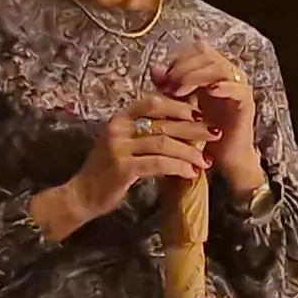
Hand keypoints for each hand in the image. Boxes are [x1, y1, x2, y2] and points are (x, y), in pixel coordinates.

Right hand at [65, 93, 209, 214]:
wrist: (83, 195)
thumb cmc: (108, 171)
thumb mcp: (125, 144)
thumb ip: (146, 131)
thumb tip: (181, 124)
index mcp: (121, 118)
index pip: (154, 102)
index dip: (180, 106)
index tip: (201, 116)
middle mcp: (119, 127)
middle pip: (164, 121)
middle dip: (193, 128)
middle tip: (214, 134)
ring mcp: (119, 146)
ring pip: (165, 142)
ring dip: (190, 151)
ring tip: (206, 160)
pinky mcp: (123, 167)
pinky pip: (159, 163)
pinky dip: (178, 167)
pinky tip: (190, 173)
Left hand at [155, 44, 264, 192]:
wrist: (221, 157)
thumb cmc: (200, 131)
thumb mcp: (180, 105)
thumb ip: (169, 87)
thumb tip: (154, 69)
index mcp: (212, 71)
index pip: (197, 50)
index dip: (178, 59)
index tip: (162, 77)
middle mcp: (227, 74)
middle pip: (207, 54)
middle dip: (184, 67)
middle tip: (168, 84)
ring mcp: (239, 86)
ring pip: (220, 67)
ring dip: (197, 76)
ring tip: (180, 90)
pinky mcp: (246, 103)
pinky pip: (238, 88)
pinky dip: (224, 87)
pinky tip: (209, 91)